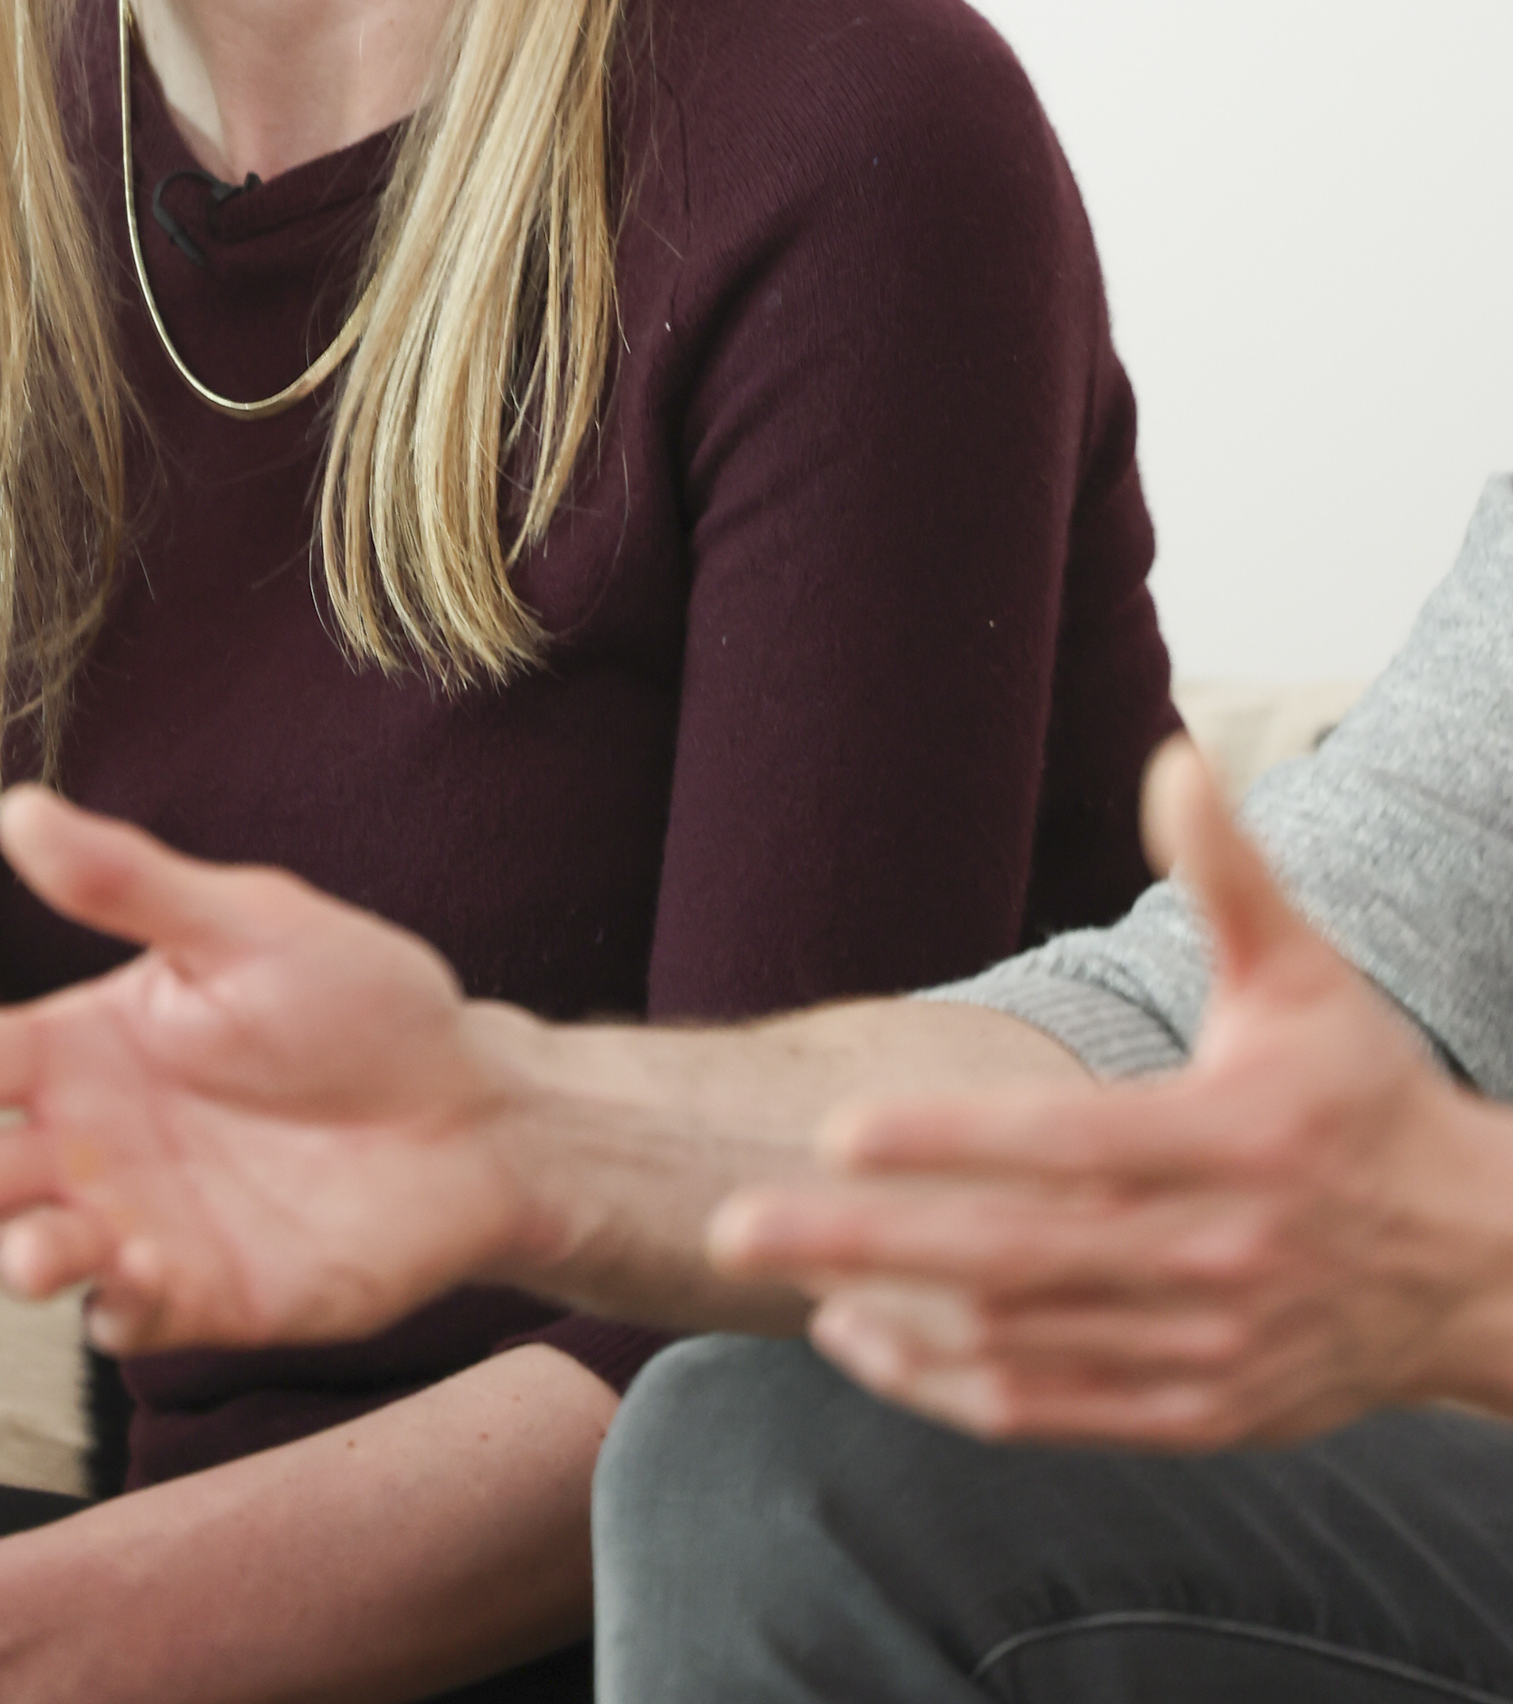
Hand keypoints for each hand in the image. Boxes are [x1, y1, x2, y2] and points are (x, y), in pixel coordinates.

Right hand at [0, 786, 530, 1352]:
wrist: (471, 1113)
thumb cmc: (361, 1003)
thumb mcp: (247, 927)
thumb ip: (131, 886)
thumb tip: (20, 806)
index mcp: (88, 1044)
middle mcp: (95, 1140)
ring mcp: (143, 1223)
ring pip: (42, 1250)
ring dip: (21, 1258)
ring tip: (31, 1255)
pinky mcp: (204, 1296)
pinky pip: (135, 1314)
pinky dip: (119, 1311)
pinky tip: (127, 1295)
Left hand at [708, 739, 1508, 1445]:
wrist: (1484, 1269)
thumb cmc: (1369, 1097)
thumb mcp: (1310, 977)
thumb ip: (1230, 874)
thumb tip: (1174, 756)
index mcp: (1234, 1143)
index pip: (1070, 1145)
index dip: (953, 1141)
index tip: (840, 1130)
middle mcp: (1217, 1257)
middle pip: (1016, 1254)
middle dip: (867, 1242)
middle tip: (735, 1223)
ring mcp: (1208, 1350)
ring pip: (1023, 1345)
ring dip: (894, 1314)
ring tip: (779, 1276)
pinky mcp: (1203, 1416)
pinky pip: (1054, 1414)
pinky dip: (951, 1388)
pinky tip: (862, 1344)